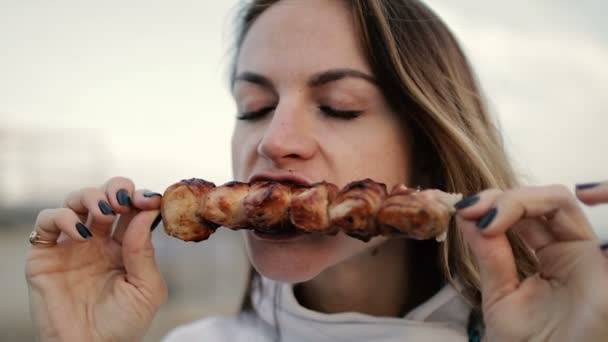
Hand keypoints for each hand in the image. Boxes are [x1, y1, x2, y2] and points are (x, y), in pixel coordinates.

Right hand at [25, 177, 166, 341]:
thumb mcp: (147, 288)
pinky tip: (82, 233)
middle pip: (105, 196)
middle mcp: (98, 240)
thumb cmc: (123, 324)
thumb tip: (147, 212)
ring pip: (75, 200)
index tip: (150, 199)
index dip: (141, 198)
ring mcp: (71, 244)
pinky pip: (47, 221)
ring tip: (104, 211)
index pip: (132, 210)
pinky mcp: (45, 254)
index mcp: (125, 246)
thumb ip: (145, 251)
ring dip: (91, 196)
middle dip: (117, 188)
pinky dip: (62, 217)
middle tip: (124, 199)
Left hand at [456, 182, 607, 341]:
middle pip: (543, 201)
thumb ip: (490, 255)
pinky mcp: (600, 270)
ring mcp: (589, 258)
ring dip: (518, 199)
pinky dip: (546, 204)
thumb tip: (469, 214)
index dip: (496, 203)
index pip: (526, 213)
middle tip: (472, 210)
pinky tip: (507, 216)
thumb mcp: (500, 293)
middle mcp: (571, 252)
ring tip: (488, 219)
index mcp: (550, 258)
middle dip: (504, 198)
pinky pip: (580, 223)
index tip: (464, 211)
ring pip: (560, 202)